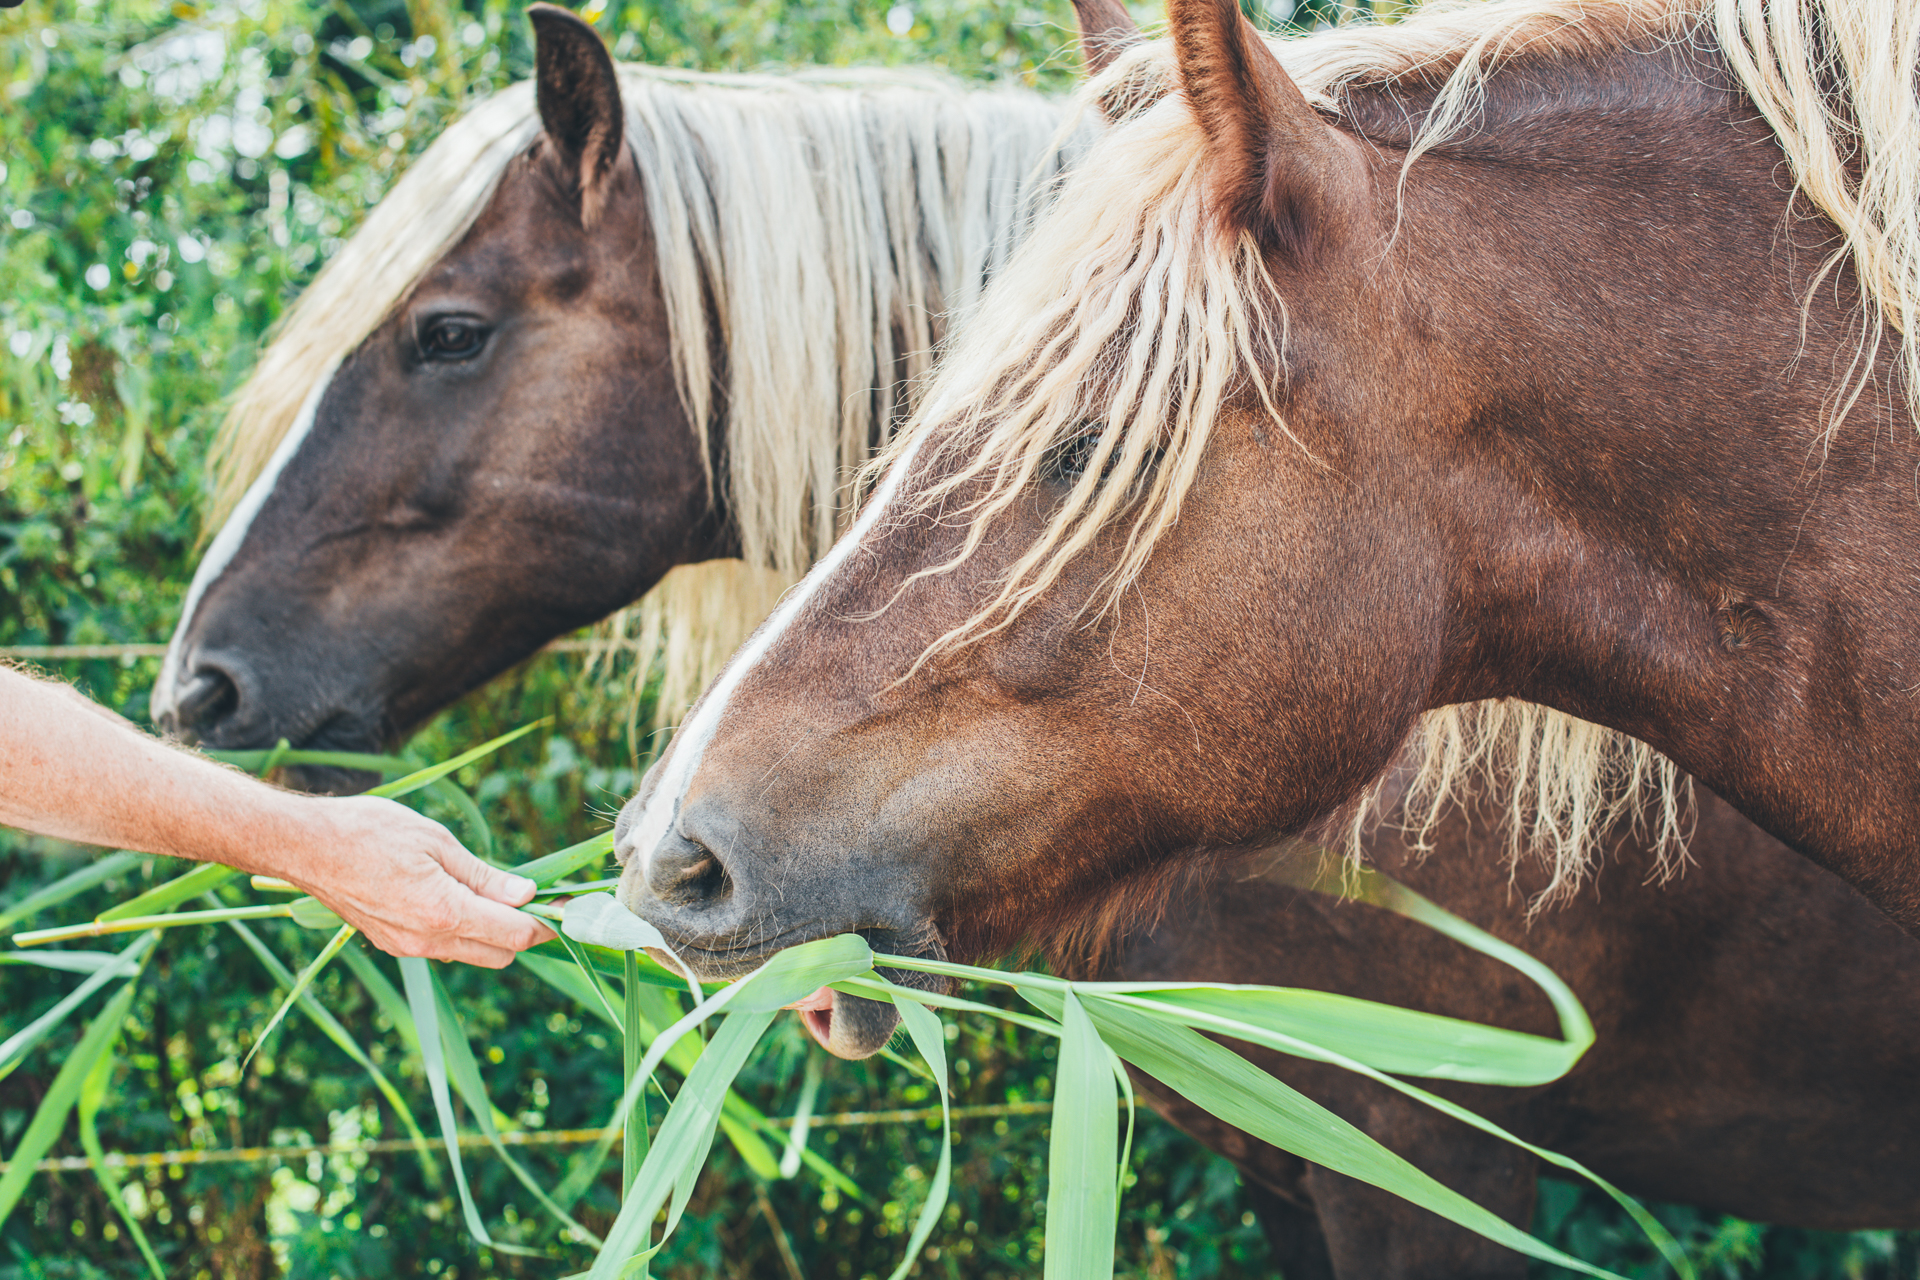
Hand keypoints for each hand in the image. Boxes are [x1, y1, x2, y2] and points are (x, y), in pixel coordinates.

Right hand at [285, 796, 554, 967]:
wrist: (305, 846)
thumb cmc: (370, 832)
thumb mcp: (437, 843)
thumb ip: (485, 876)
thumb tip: (527, 894)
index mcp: (444, 913)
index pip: (516, 935)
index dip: (548, 923)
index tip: (568, 907)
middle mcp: (427, 940)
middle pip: (500, 954)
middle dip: (524, 931)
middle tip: (535, 897)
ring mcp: (407, 947)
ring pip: (472, 953)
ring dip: (493, 933)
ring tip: (496, 893)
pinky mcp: (392, 944)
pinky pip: (443, 947)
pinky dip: (463, 931)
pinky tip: (459, 899)